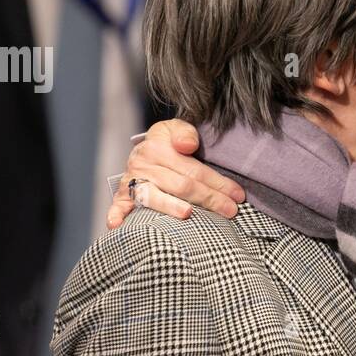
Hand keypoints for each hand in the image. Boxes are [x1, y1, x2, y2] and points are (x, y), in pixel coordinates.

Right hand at [107, 119, 245, 227]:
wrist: (145, 148)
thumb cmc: (169, 142)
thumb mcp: (177, 129)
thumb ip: (185, 132)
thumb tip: (187, 145)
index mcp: (157, 147)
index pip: (193, 169)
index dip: (218, 183)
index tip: (238, 196)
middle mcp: (143, 164)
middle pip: (180, 186)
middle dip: (209, 199)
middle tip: (230, 211)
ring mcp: (131, 181)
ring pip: (154, 197)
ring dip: (170, 207)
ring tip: (188, 215)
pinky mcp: (122, 195)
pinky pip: (119, 205)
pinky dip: (117, 215)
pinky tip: (117, 226)